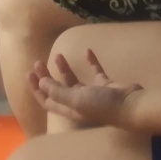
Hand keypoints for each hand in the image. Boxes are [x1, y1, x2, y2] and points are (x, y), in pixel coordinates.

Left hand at [27, 51, 142, 127]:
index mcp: (69, 108)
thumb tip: (42, 83)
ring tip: (58, 55)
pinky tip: (87, 51)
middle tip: (39, 61)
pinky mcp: (106, 85)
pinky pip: (96, 72)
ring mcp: (93, 94)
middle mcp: (78, 102)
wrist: (131, 105)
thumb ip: (59, 91)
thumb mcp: (76, 99)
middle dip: (47, 76)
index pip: (48, 100)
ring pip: (74, 80)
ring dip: (64, 69)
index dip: (37, 89)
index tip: (29, 73)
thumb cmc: (102, 105)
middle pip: (58, 89)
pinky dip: (90, 62)